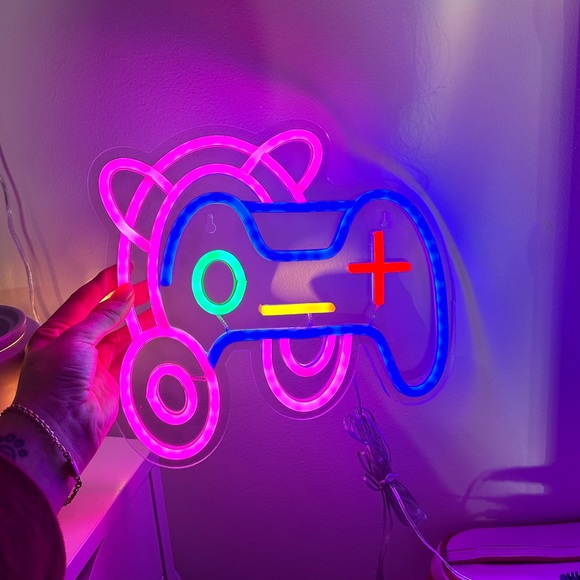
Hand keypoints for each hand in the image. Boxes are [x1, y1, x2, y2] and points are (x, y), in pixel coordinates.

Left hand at [13, 265, 134, 471]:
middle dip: (126, 301)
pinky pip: (128, 354)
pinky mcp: (111, 378)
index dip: (104, 284)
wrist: (59, 430)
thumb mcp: (75, 341)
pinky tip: (154, 330)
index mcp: (57, 331)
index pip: (84, 300)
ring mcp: (94, 362)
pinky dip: (140, 342)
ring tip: (158, 306)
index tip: (125, 269)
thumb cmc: (56, 382)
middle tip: (150, 287)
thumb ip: (103, 316)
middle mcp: (75, 345)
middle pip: (105, 316)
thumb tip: (125, 293)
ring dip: (137, 320)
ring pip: (119, 335)